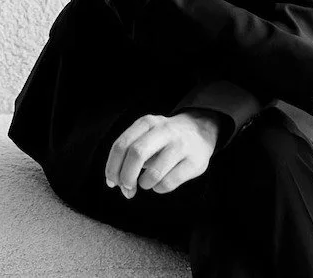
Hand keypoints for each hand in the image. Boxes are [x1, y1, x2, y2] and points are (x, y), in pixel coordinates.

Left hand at [103, 111, 218, 198]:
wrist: (201, 130)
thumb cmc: (165, 139)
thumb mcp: (147, 135)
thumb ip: (129, 154)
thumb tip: (115, 183)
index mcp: (147, 123)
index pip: (121, 145)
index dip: (112, 167)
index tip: (111, 182)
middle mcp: (164, 130)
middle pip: (136, 154)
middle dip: (126, 176)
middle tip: (126, 188)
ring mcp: (181, 145)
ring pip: (154, 172)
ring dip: (144, 183)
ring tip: (146, 183)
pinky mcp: (194, 162)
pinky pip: (169, 182)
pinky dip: (159, 188)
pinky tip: (160, 184)